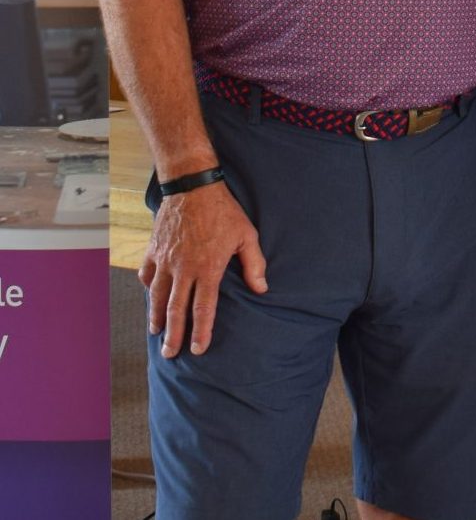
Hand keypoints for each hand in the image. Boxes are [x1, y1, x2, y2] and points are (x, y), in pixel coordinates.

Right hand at [139, 183, 266, 356]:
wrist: (192, 187)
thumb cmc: (224, 211)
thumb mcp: (246, 235)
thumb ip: (254, 264)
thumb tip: (262, 289)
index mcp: (207, 268)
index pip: (203, 308)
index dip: (201, 331)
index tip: (198, 349)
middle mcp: (183, 269)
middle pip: (176, 309)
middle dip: (174, 334)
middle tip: (170, 354)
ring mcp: (165, 260)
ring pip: (158, 296)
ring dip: (157, 317)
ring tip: (157, 334)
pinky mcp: (153, 250)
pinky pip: (148, 275)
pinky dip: (149, 289)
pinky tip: (151, 298)